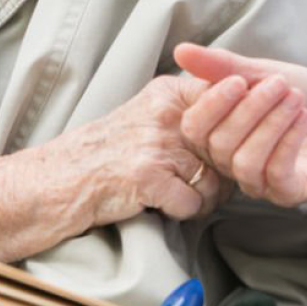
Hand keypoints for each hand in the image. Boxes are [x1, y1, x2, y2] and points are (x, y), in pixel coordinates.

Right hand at [35, 74, 229, 227]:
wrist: (61, 179)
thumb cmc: (109, 153)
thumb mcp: (147, 116)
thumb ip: (190, 115)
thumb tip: (245, 132)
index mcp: (167, 93)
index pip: (229, 101)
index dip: (240, 129)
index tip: (234, 147)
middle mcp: (164, 113)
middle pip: (228, 147)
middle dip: (224, 173)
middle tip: (207, 181)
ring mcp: (155, 144)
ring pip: (215, 181)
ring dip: (203, 198)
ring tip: (176, 195)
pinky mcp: (147, 176)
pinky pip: (192, 203)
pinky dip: (181, 212)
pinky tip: (161, 205)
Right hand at [171, 44, 306, 204]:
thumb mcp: (264, 73)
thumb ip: (223, 66)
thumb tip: (180, 50)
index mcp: (221, 132)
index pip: (194, 128)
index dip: (212, 103)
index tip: (240, 79)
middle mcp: (233, 161)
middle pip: (219, 144)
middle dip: (251, 108)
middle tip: (281, 84)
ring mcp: (260, 181)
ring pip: (244, 161)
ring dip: (271, 123)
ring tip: (296, 99)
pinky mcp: (288, 193)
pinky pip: (274, 174)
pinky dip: (287, 141)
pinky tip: (302, 119)